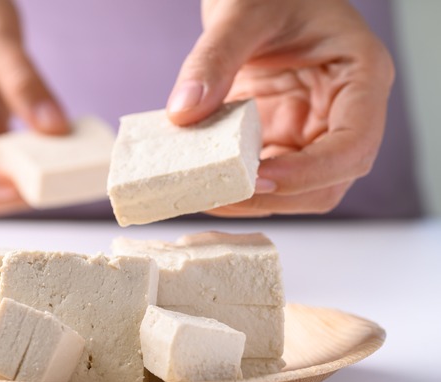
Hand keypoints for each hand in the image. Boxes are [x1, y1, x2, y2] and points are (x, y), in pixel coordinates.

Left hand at [166, 0, 393, 216]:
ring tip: (199, 193)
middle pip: (327, 183)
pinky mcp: (279, 138)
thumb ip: (214, 58)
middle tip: (216, 195)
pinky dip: (232, 186)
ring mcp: (311, 131)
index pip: (353, 145)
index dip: (310, 172)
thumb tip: (183, 113)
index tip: (259, 177)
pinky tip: (198, 181)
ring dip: (248, 200)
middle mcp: (342, 113)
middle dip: (273, 196)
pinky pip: (262, 177)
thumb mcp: (242, 11)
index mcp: (361, 77)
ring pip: (293, 191)